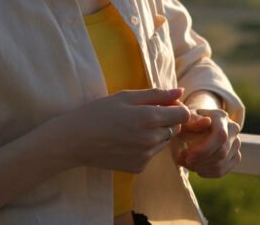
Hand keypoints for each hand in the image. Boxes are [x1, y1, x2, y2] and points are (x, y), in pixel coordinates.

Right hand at [59, 88, 190, 174]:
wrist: (76, 140)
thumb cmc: (99, 112)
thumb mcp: (126, 97)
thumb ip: (156, 94)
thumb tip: (180, 92)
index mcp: (150, 118)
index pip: (183, 114)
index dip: (176, 107)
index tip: (163, 104)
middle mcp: (152, 139)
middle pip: (175, 128)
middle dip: (167, 120)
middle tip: (145, 114)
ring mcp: (146, 156)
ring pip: (164, 142)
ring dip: (157, 133)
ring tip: (133, 127)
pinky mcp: (138, 167)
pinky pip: (152, 154)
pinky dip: (146, 147)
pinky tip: (127, 141)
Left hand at [176, 107, 241, 177]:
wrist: (197, 126)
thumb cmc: (189, 122)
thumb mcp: (186, 119)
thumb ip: (193, 121)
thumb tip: (206, 121)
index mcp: (221, 117)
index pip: (220, 136)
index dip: (205, 150)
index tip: (188, 157)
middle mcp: (233, 129)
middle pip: (221, 153)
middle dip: (200, 161)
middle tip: (183, 160)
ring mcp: (236, 143)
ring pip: (221, 164)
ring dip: (200, 168)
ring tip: (186, 163)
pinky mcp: (235, 156)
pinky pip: (222, 171)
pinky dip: (207, 173)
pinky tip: (196, 167)